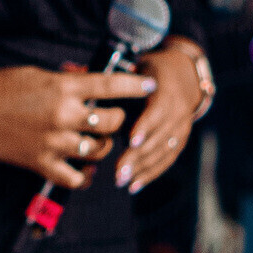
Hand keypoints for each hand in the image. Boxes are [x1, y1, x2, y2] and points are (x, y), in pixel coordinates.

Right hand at [0, 66, 160, 187]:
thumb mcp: (36, 74)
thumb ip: (66, 81)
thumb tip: (90, 82)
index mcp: (62, 88)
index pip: (110, 85)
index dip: (135, 85)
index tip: (150, 85)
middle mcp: (63, 115)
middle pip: (111, 122)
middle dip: (117, 120)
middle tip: (111, 118)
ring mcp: (54, 142)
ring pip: (97, 150)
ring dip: (101, 145)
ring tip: (94, 141)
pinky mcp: (41, 163)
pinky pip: (75, 178)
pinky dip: (83, 176)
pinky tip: (83, 170)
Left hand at [111, 42, 210, 192]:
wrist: (184, 75)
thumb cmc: (149, 71)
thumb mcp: (135, 68)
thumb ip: (108, 79)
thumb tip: (69, 69)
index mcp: (167, 91)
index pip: (157, 111)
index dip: (145, 127)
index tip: (130, 140)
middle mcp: (179, 111)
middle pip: (159, 137)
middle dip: (138, 156)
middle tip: (118, 171)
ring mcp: (182, 127)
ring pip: (163, 152)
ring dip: (143, 168)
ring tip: (122, 180)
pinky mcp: (181, 140)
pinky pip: (167, 159)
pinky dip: (151, 173)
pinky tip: (135, 185)